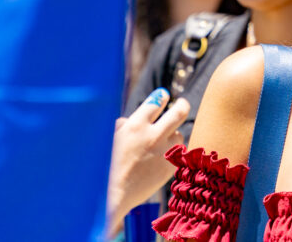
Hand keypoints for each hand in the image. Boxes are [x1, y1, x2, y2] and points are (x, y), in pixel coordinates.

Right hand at [106, 88, 189, 233]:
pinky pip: (178, 153)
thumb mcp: (112, 140)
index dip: (162, 97)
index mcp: (136, 125)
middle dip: (182, 105)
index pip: (157, 101)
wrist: (115, 196)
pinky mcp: (172, 165)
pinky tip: (158, 161)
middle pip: (179, 112)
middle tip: (182, 104)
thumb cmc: (109, 166)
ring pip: (179, 135)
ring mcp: (165, 151)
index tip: (165, 95)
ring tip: (158, 147)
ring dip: (172, 136)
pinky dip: (171, 154)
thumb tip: (130, 117)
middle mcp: (153, 135)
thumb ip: (124, 126)